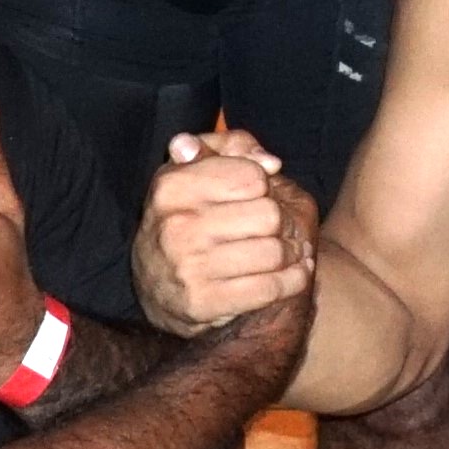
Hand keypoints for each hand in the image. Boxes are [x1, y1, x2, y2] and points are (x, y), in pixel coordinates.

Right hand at [135, 126, 322, 335]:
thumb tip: (270, 162)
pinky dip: (292, 281)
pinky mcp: (202, 302)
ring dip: (291, 254)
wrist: (154, 285)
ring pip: (273, 252)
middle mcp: (176, 226)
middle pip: (269, 215)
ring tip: (288, 252)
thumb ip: (233, 145)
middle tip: (277, 229)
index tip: (258, 196)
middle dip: (280, 222)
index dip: (262, 185)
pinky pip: (268, 288)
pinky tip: (294, 275)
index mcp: (172, 186)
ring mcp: (188, 267)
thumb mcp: (195, 168)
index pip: (252, 177)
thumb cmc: (186, 215)